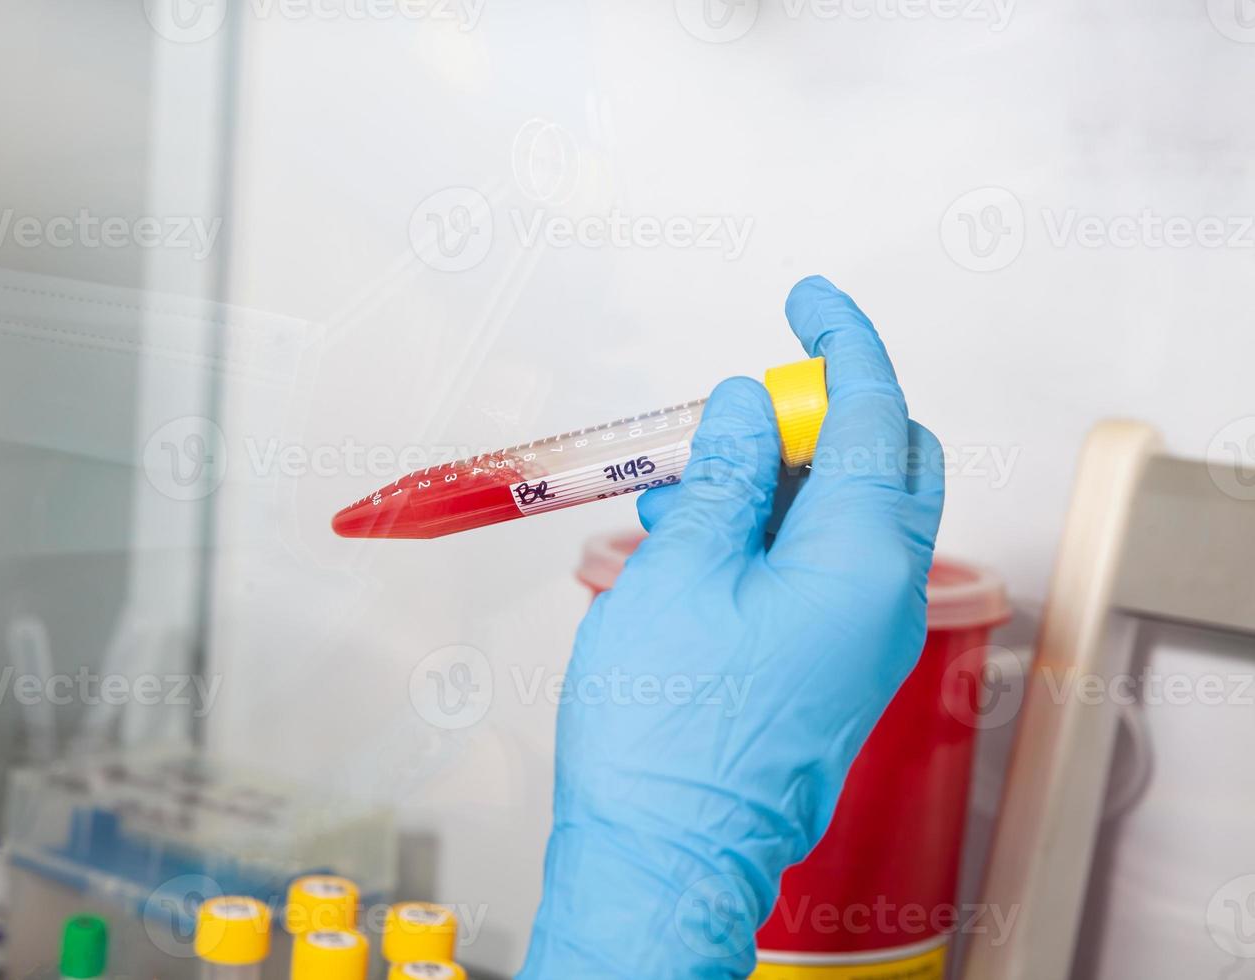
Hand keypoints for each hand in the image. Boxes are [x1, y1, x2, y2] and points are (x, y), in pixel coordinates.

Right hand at [518, 276, 944, 978]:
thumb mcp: (682, 570)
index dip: (841, 342)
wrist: (666, 854)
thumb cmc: (666, 731)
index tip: (809, 299)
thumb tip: (759, 406)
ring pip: (850, 515)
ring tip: (684, 493)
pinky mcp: (834, 665)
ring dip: (779, 480)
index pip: (876, 412)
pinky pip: (823, 569)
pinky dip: (771, 534)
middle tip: (744, 411)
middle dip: (821, 416)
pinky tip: (694, 542)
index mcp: (864, 559)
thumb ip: (731, 473)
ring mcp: (866, 636)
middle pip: (888, 461)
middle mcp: (887, 595)